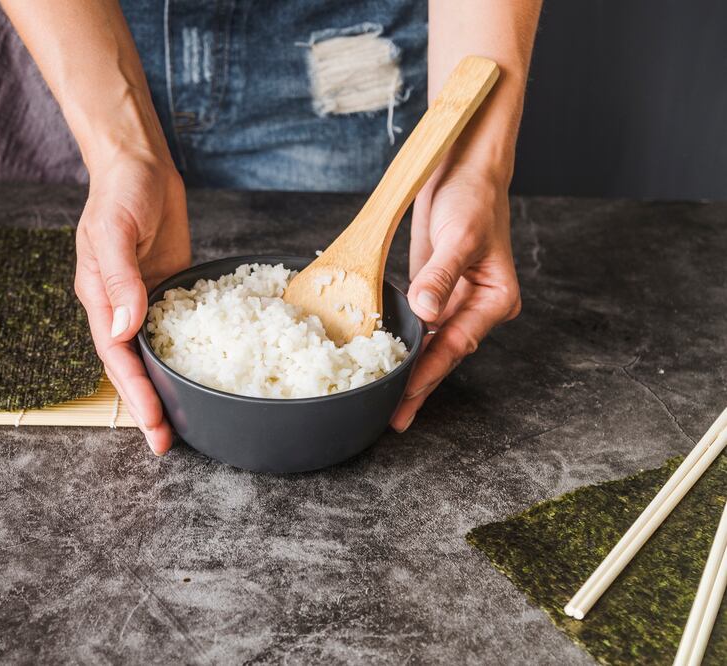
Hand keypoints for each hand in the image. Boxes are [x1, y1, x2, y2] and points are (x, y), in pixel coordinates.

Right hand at [75, 152, 190, 454]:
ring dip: (166, 389)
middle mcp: (119, 307)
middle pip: (132, 367)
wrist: (140, 164)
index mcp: (99, 298)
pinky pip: (176, 331)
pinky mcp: (168, 290)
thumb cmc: (121, 191)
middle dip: (148, 406)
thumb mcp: (115, 229)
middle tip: (167, 443)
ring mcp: (144, 301)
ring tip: (183, 424)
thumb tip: (125, 328)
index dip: (134, 393)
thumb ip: (120, 278)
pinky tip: (205, 376)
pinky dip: (186, 356)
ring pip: (153, 356)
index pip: (116, 357)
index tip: (152, 423)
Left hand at [390, 162, 521, 431]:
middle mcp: (477, 307)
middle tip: (391, 418)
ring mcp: (454, 302)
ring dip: (407, 369)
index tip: (406, 399)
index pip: (456, 345)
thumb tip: (426, 311)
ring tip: (382, 400)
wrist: (466, 169)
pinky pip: (416, 326)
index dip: (429, 374)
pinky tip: (383, 361)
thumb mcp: (459, 236)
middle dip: (417, 386)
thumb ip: (441, 276)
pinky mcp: (433, 291)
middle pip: (443, 355)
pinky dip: (401, 343)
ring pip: (428, 345)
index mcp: (495, 300)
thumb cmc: (473, 198)